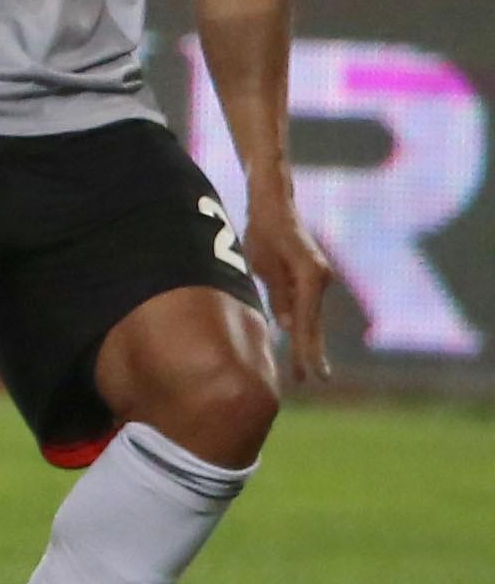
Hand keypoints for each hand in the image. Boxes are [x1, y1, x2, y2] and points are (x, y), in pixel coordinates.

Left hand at [244, 173, 333, 385]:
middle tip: (308, 380)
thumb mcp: (263, 263)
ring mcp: (320, 278)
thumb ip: (277, 293)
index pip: (306, 319)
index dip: (304, 347)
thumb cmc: (263, 230)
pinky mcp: (313, 278)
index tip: (306, 371)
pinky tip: (300, 344)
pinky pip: (308, 307)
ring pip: (312, 317)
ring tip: (301, 372)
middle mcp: (321, 278)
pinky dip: (303, 326)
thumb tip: (286, 326)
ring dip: (307, 342)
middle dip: (310, 352)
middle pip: (314, 322)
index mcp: (310, 274)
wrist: (275, 203)